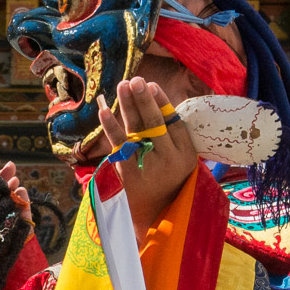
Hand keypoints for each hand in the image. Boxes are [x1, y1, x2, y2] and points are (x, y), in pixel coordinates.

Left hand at [97, 78, 198, 235]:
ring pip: (136, 130)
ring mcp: (146, 165)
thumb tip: (155, 98)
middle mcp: (167, 159)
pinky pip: (118, 145)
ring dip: (128, 106)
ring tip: (123, 85)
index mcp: (185, 154)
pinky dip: (110, 127)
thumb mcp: (182, 157)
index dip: (162, 103)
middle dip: (144, 101)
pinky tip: (104, 110)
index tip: (152, 85)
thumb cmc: (171, 175)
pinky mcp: (127, 170)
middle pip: (154, 124)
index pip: (173, 123)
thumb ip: (174, 133)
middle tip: (137, 80)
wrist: (158, 209)